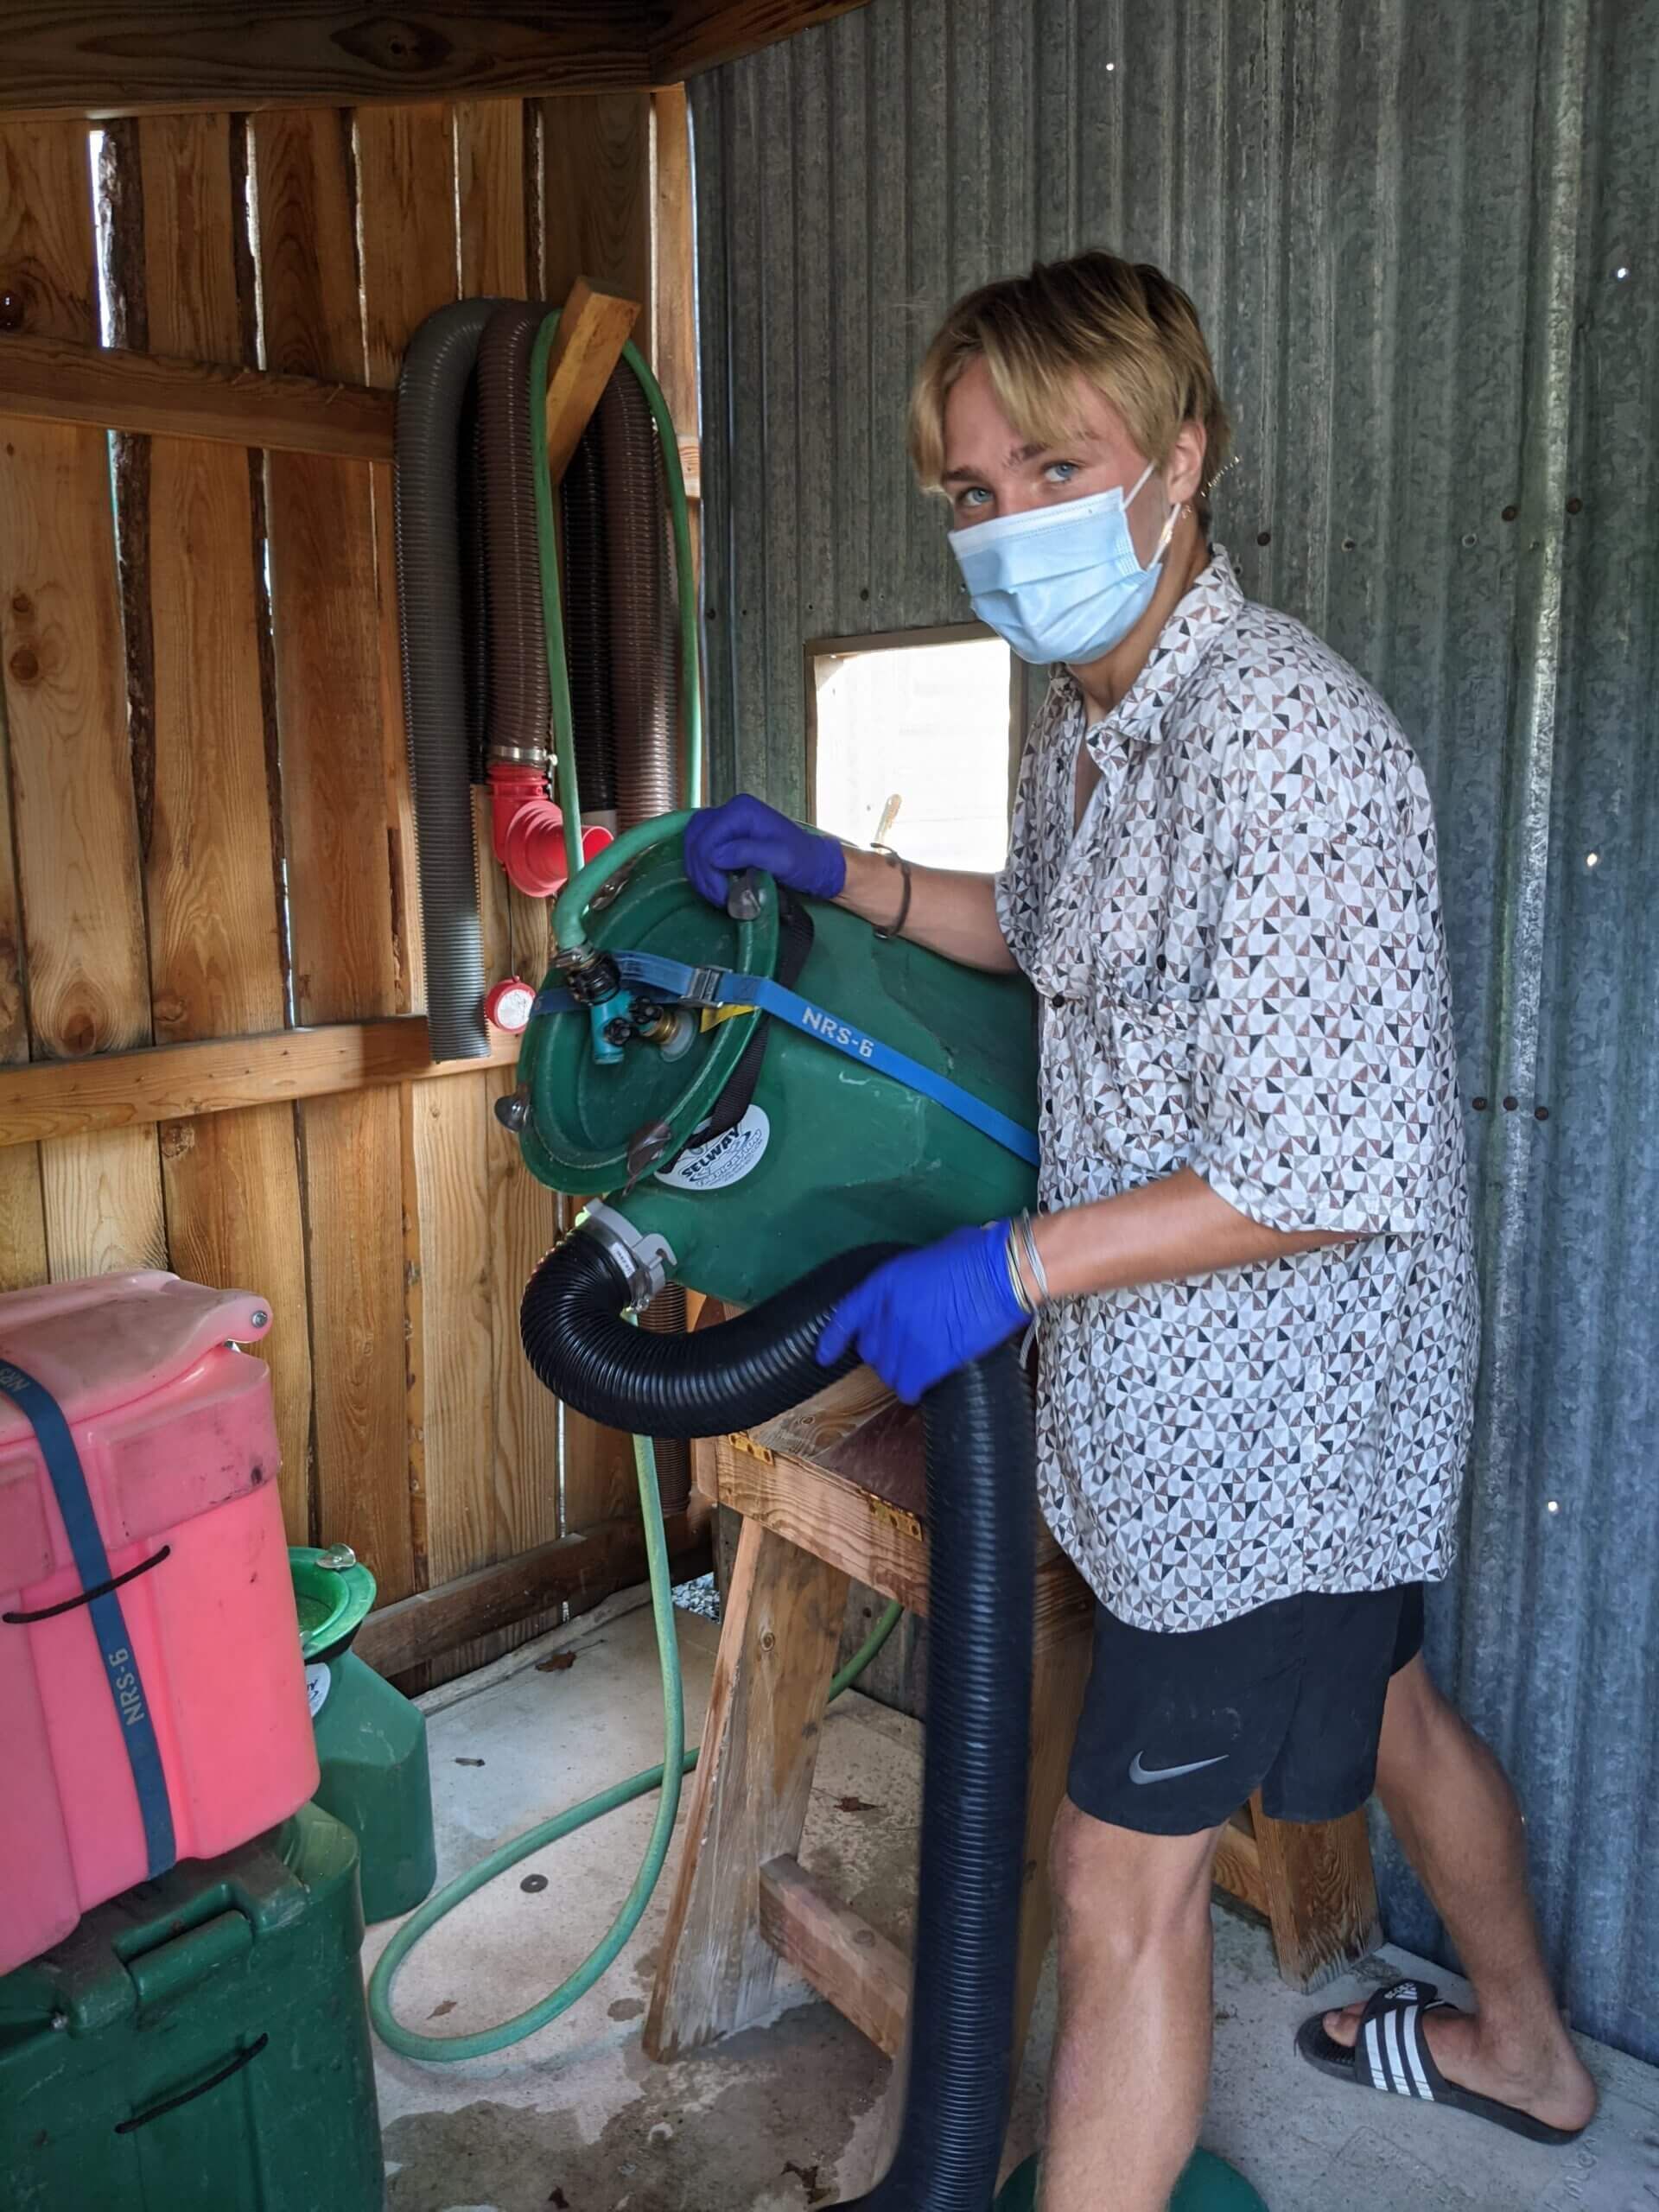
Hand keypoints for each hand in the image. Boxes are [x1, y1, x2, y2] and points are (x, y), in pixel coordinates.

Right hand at [683, 793, 846, 907]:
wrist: (814, 864)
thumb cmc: (802, 861)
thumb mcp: (780, 858)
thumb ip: (747, 853)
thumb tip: (713, 857)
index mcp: (742, 811)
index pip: (706, 837)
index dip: (707, 868)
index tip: (722, 894)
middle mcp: (731, 811)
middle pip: (695, 839)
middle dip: (701, 872)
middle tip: (718, 897)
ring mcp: (727, 823)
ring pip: (693, 843)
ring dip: (699, 872)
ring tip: (716, 894)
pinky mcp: (725, 836)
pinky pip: (700, 848)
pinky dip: (702, 869)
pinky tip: (714, 884)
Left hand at [817, 1223, 1025, 1403]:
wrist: (1004, 1273)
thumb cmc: (976, 1254)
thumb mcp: (928, 1257)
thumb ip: (909, 1282)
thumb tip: (915, 1295)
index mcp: (884, 1282)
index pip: (847, 1316)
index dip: (833, 1339)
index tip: (824, 1355)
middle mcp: (888, 1312)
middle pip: (870, 1350)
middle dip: (884, 1354)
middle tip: (905, 1352)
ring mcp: (906, 1338)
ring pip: (887, 1372)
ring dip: (900, 1373)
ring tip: (917, 1369)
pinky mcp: (929, 1361)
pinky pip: (908, 1387)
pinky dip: (913, 1390)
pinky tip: (921, 1387)